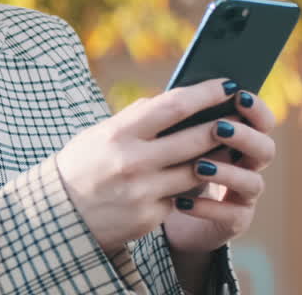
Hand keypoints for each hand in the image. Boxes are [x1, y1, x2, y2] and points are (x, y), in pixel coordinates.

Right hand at [54, 79, 245, 252]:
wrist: (61, 213)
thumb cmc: (84, 164)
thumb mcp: (100, 134)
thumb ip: (135, 119)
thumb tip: (172, 102)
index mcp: (118, 133)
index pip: (172, 106)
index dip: (204, 94)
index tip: (225, 86)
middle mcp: (132, 161)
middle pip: (195, 139)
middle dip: (223, 126)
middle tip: (240, 117)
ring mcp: (143, 191)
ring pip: (197, 171)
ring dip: (217, 158)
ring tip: (229, 147)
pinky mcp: (150, 216)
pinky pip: (182, 198)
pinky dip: (191, 187)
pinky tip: (199, 179)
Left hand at [162, 88, 275, 255]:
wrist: (162, 209)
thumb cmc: (169, 162)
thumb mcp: (172, 137)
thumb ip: (181, 119)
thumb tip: (175, 92)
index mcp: (238, 139)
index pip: (260, 121)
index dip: (256, 109)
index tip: (237, 95)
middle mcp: (248, 165)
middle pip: (265, 149)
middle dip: (244, 136)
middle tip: (218, 128)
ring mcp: (243, 195)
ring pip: (253, 182)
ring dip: (227, 172)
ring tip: (198, 166)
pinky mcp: (234, 221)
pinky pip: (230, 215)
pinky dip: (207, 207)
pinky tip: (181, 202)